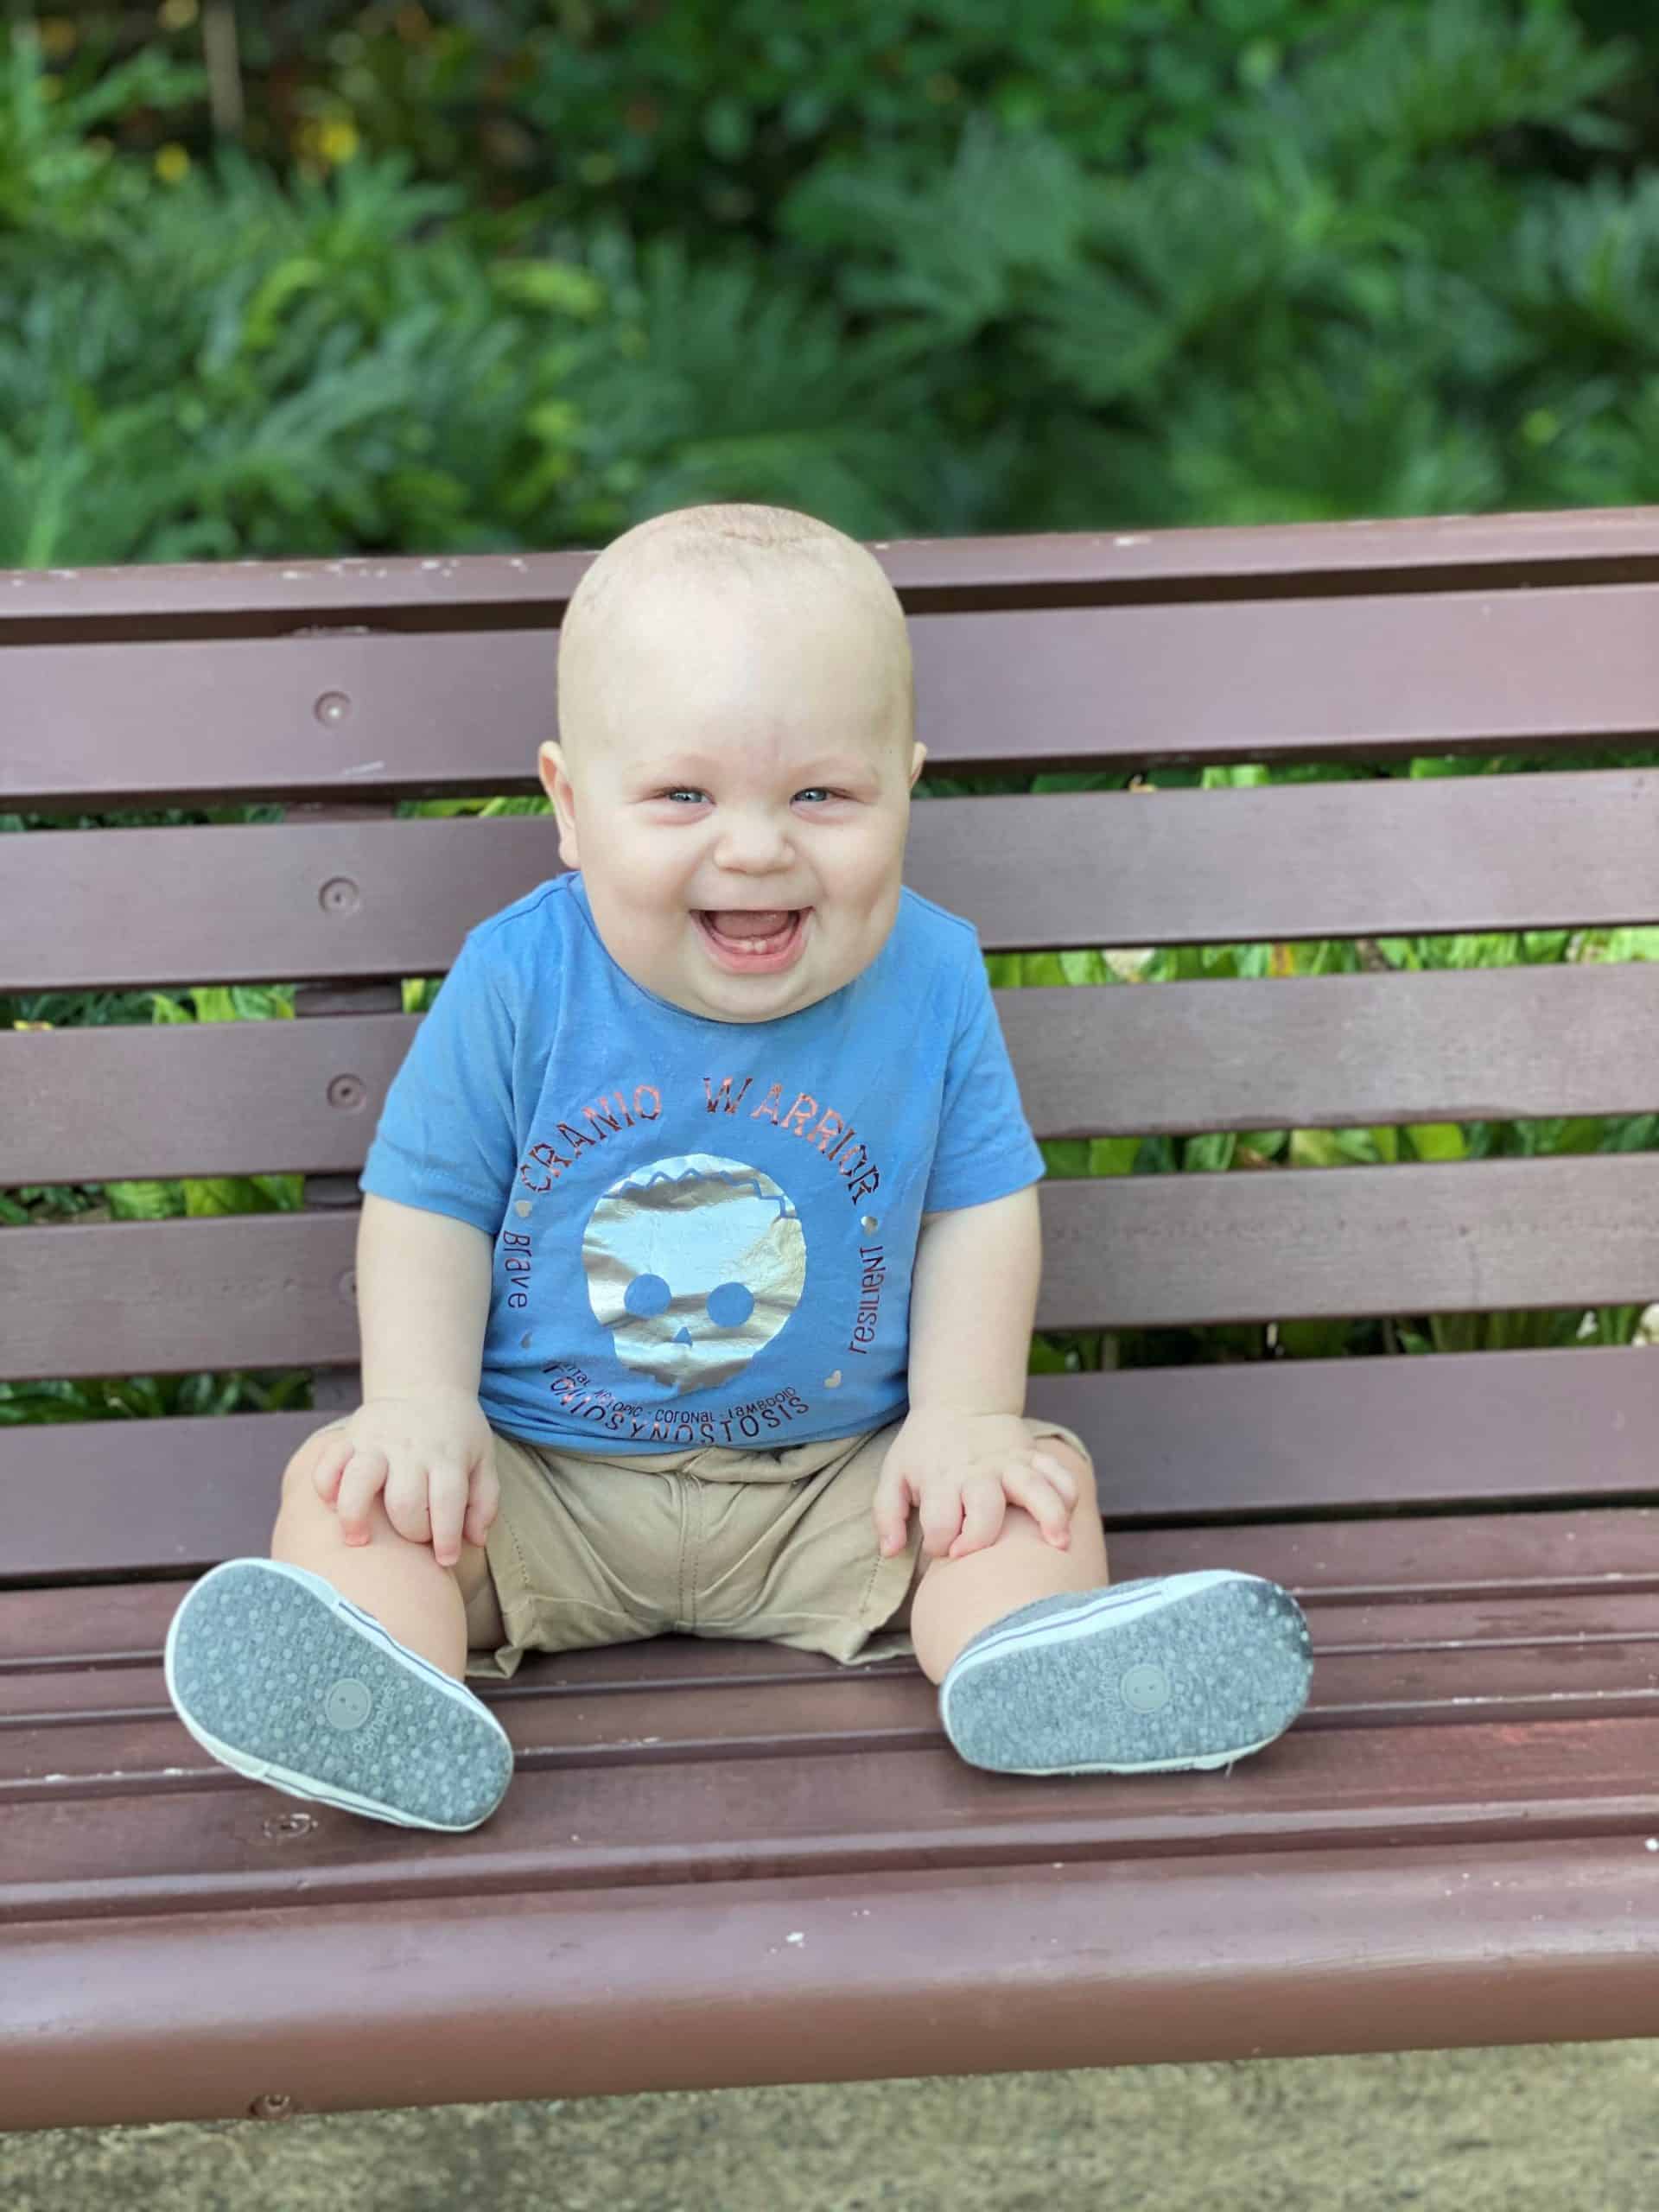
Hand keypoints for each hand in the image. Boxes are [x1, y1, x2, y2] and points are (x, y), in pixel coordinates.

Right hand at [310, 1389, 498, 1567]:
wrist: (424, 1387)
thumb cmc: (457, 1434)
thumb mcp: (483, 1458)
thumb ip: (484, 1500)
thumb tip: (475, 1540)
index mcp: (447, 1457)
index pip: (448, 1501)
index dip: (446, 1537)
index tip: (445, 1561)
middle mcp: (411, 1450)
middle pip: (404, 1500)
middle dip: (410, 1530)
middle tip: (414, 1537)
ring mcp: (377, 1442)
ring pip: (360, 1479)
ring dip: (355, 1514)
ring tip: (357, 1539)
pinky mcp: (350, 1437)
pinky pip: (329, 1461)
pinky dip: (325, 1485)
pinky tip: (332, 1505)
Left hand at [871, 1409, 1079, 1563]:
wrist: (957, 1402)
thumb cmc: (923, 1450)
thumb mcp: (893, 1476)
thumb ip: (887, 1515)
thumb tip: (891, 1552)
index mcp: (941, 1479)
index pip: (940, 1522)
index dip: (938, 1544)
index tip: (940, 1548)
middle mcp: (978, 1471)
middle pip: (986, 1509)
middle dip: (980, 1538)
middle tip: (975, 1553)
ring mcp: (1010, 1462)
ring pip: (1036, 1488)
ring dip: (1050, 1516)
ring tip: (1060, 1545)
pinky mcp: (1033, 1455)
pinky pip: (1058, 1473)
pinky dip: (1068, 1494)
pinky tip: (1068, 1520)